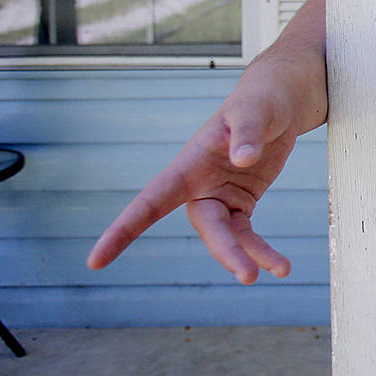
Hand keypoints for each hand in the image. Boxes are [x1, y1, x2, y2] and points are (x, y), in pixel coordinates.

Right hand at [87, 0, 327, 282]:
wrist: (279, 101)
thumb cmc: (260, 101)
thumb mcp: (254, 111)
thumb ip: (246, 134)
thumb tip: (243, 161)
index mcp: (190, 163)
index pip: (150, 200)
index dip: (123, 230)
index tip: (94, 261)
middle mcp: (199, 185)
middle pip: (205, 226)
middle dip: (224, 251)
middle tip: (247, 275)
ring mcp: (221, 195)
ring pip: (227, 236)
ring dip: (248, 255)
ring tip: (280, 269)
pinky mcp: (241, 202)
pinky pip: (247, 234)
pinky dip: (262, 250)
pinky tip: (281, 266)